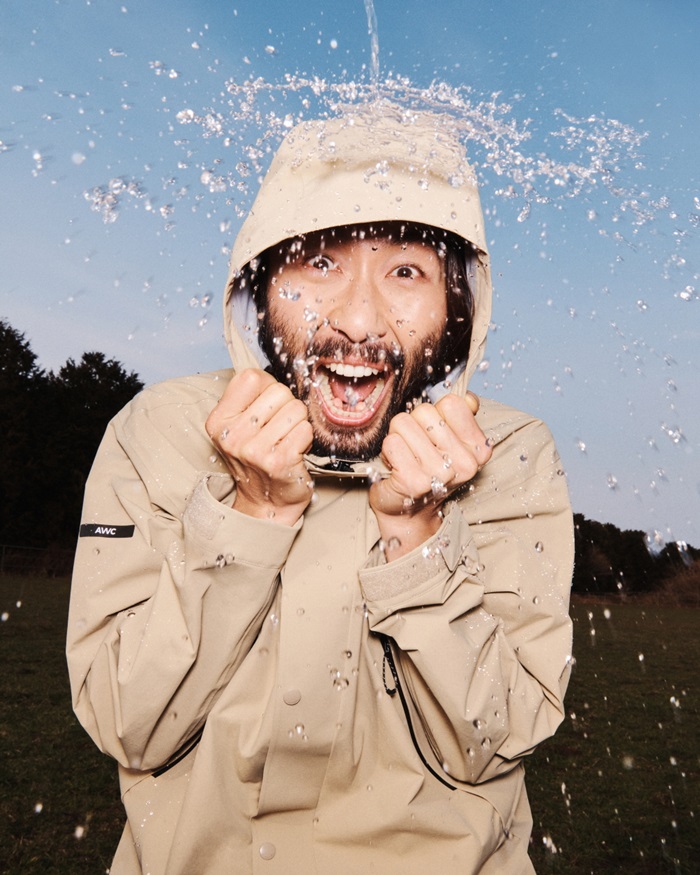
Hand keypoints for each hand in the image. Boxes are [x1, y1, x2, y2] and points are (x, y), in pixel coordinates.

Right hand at [205, 369, 313, 524]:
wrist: (267, 503)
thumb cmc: (258, 458)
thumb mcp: (239, 426)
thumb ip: (250, 397)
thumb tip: (272, 369)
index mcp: (218, 420)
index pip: (251, 376)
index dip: (268, 386)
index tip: (268, 405)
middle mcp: (232, 435)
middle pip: (279, 391)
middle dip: (287, 406)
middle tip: (279, 428)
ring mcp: (255, 450)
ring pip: (296, 409)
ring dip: (298, 424)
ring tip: (286, 440)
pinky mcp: (279, 461)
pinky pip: (305, 429)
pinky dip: (306, 439)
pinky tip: (294, 452)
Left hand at [369, 392, 491, 558]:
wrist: (408, 511)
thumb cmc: (428, 470)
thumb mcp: (451, 441)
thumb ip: (461, 415)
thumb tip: (468, 398)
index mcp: (479, 449)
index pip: (452, 403)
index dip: (435, 414)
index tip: (433, 435)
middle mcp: (465, 463)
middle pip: (424, 412)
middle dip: (413, 425)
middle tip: (416, 448)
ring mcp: (441, 474)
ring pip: (403, 423)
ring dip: (398, 438)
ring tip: (406, 457)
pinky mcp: (415, 482)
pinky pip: (391, 443)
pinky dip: (388, 451)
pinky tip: (396, 467)